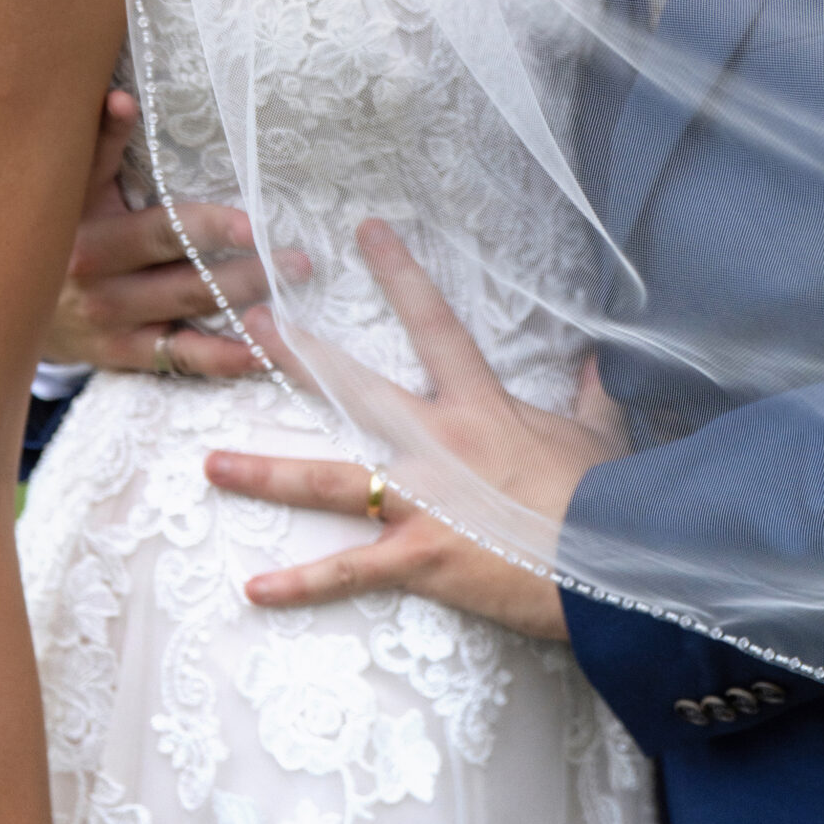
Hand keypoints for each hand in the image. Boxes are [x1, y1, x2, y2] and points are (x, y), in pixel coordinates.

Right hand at [40, 87, 281, 377]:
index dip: (204, 225)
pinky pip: (180, 356)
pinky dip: (224, 357)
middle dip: (244, 262)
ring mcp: (108, 317)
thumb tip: (121, 96)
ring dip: (246, 294)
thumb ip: (99, 145)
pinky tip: (263, 350)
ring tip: (292, 279)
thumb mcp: (72, 188)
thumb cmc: (58, 227)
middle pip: (183, 268)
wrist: (5, 301)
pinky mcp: (119, 351)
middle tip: (296, 257)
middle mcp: (95, 274)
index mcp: (88, 226)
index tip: (251, 225)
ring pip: (187, 303)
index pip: (159, 225)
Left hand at [206, 222, 619, 631]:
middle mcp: (437, 442)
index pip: (434, 322)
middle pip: (354, 390)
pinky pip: (349, 573)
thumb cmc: (609, 497)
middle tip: (249, 324)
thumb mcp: (602, 435)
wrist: (612, 562)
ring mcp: (421, 501)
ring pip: (327, 481)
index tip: (367, 232)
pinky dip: (301, 585)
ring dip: (266, 471)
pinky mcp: (418, 558)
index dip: (400, 273)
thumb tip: (594, 364)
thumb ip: (590, 396)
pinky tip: (255, 591)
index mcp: (481, 403)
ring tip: (210, 464)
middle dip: (298, 356)